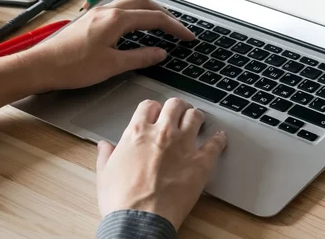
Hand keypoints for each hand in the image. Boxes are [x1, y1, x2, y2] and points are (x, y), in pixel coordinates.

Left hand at [0, 0, 193, 113]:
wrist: (41, 66)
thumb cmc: (73, 67)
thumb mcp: (113, 65)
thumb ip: (140, 57)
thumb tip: (161, 53)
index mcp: (116, 19)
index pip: (155, 18)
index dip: (175, 27)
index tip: (189, 37)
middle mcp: (108, 10)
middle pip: (145, 4)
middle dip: (165, 14)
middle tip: (178, 28)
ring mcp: (97, 12)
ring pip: (131, 4)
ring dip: (149, 12)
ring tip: (162, 25)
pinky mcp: (90, 19)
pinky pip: (119, 9)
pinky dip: (135, 15)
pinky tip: (135, 27)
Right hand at [96, 98, 227, 229]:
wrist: (140, 220)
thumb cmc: (121, 200)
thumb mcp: (105, 174)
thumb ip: (106, 155)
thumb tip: (104, 146)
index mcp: (137, 132)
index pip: (148, 106)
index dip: (152, 109)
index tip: (155, 114)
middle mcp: (162, 132)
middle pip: (174, 105)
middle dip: (177, 107)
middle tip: (179, 113)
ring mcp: (183, 145)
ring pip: (195, 117)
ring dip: (196, 116)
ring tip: (197, 119)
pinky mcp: (200, 162)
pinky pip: (215, 143)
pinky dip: (219, 139)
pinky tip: (220, 137)